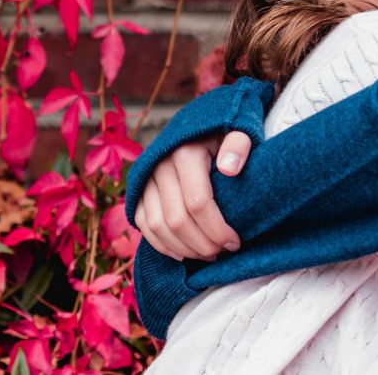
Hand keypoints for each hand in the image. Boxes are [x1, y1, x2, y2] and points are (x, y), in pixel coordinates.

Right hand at [133, 131, 252, 260]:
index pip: (198, 203)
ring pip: (157, 225)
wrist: (197, 124)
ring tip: (207, 254)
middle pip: (177, 219)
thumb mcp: (238, 129)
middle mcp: (160, 165)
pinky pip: (143, 222)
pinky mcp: (138, 188)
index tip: (235, 242)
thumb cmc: (223, 132)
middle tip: (222, 252)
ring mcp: (146, 177)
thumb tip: (229, 169)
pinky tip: (182, 254)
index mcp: (184, 152)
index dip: (217, 229)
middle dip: (202, 244)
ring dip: (183, 248)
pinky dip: (160, 243)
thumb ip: (238, 144)